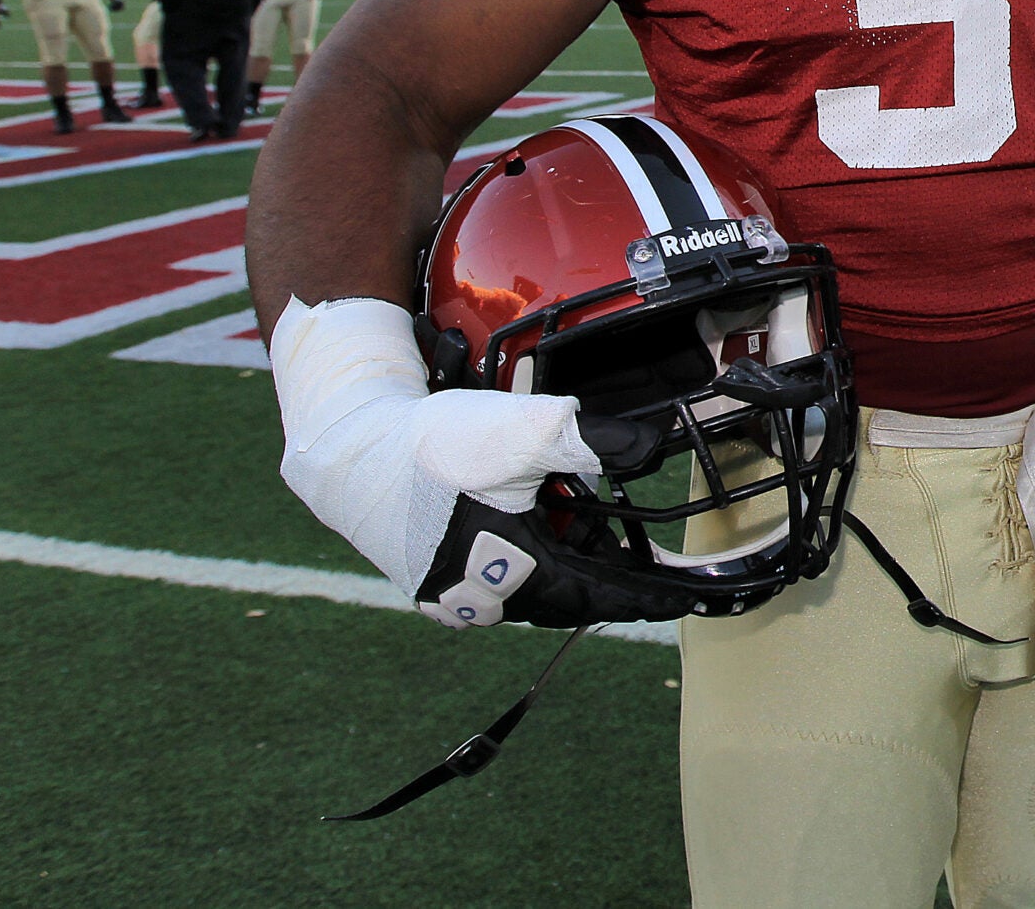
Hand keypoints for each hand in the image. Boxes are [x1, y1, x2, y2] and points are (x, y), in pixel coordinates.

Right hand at [271, 297, 689, 626]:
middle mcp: (481, 599)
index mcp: (510, 576)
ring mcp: (454, 593)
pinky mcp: (437, 577)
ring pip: (536, 582)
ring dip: (566, 552)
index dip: (645, 595)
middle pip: (568, 592)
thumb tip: (651, 450)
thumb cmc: (435, 447)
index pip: (599, 597)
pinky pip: (504, 574)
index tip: (682, 601)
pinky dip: (533, 548)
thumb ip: (595, 441)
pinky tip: (540, 512)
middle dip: (604, 568)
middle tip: (638, 549)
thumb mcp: (527, 432)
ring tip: (584, 516)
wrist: (352, 447)